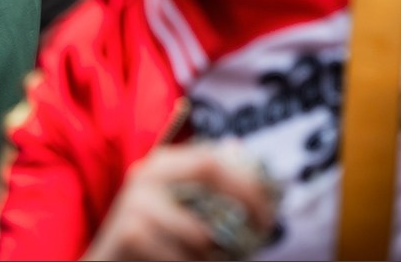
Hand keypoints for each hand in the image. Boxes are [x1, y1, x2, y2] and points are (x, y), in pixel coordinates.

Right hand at [83, 141, 276, 260]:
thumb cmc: (151, 240)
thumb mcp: (176, 206)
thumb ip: (205, 184)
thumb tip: (240, 151)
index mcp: (162, 163)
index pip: (212, 159)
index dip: (246, 183)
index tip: (269, 211)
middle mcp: (146, 174)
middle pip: (208, 174)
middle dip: (244, 202)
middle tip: (262, 232)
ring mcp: (136, 203)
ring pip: (201, 232)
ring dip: (216, 254)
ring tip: (212, 260)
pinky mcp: (131, 235)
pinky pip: (182, 257)